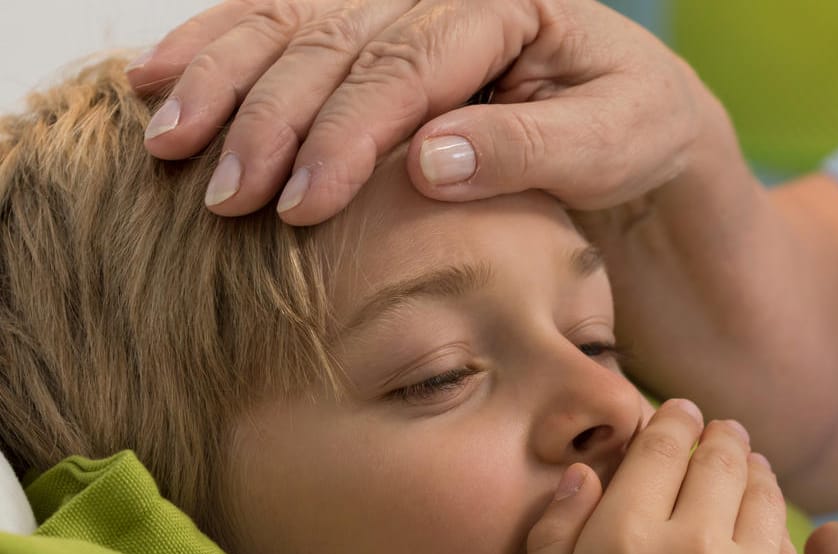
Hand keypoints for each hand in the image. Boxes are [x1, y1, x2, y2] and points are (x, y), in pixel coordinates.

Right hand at [130, 0, 712, 224]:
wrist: (634, 112)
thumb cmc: (629, 129)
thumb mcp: (608, 143)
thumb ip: (526, 149)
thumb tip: (430, 161)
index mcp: (503, 4)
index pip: (409, 66)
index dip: (347, 134)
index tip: (301, 202)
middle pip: (334, 42)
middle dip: (268, 119)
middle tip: (224, 197)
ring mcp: (397, 3)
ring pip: (289, 25)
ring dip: (220, 81)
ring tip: (169, 143)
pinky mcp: (368, 30)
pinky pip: (279, 26)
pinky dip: (214, 51)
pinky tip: (155, 82)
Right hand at [523, 400, 806, 553]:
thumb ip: (555, 545)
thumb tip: (582, 477)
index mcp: (619, 542)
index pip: (658, 447)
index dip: (669, 420)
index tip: (675, 412)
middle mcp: (688, 542)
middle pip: (715, 454)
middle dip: (714, 434)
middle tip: (713, 429)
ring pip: (757, 485)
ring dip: (750, 465)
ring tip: (742, 460)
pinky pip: (784, 533)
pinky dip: (774, 511)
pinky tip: (763, 516)